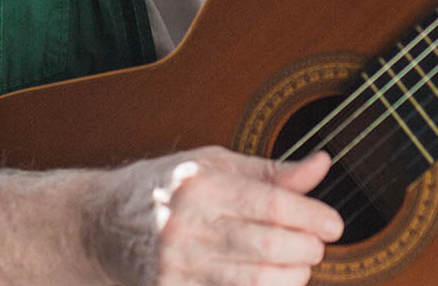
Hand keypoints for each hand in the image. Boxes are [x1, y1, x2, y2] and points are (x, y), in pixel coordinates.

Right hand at [89, 147, 342, 285]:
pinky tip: (273, 282)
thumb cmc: (167, 186)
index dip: (310, 215)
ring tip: (300, 265)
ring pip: (252, 282)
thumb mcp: (215, 163)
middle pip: (265, 245)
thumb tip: (322, 165)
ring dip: (289, 277)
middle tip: (318, 245)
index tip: (335, 223)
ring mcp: (175, 267)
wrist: (102, 224)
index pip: (269, 202)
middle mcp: (186, 225)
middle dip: (305, 249)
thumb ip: (271, 170)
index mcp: (201, 184)